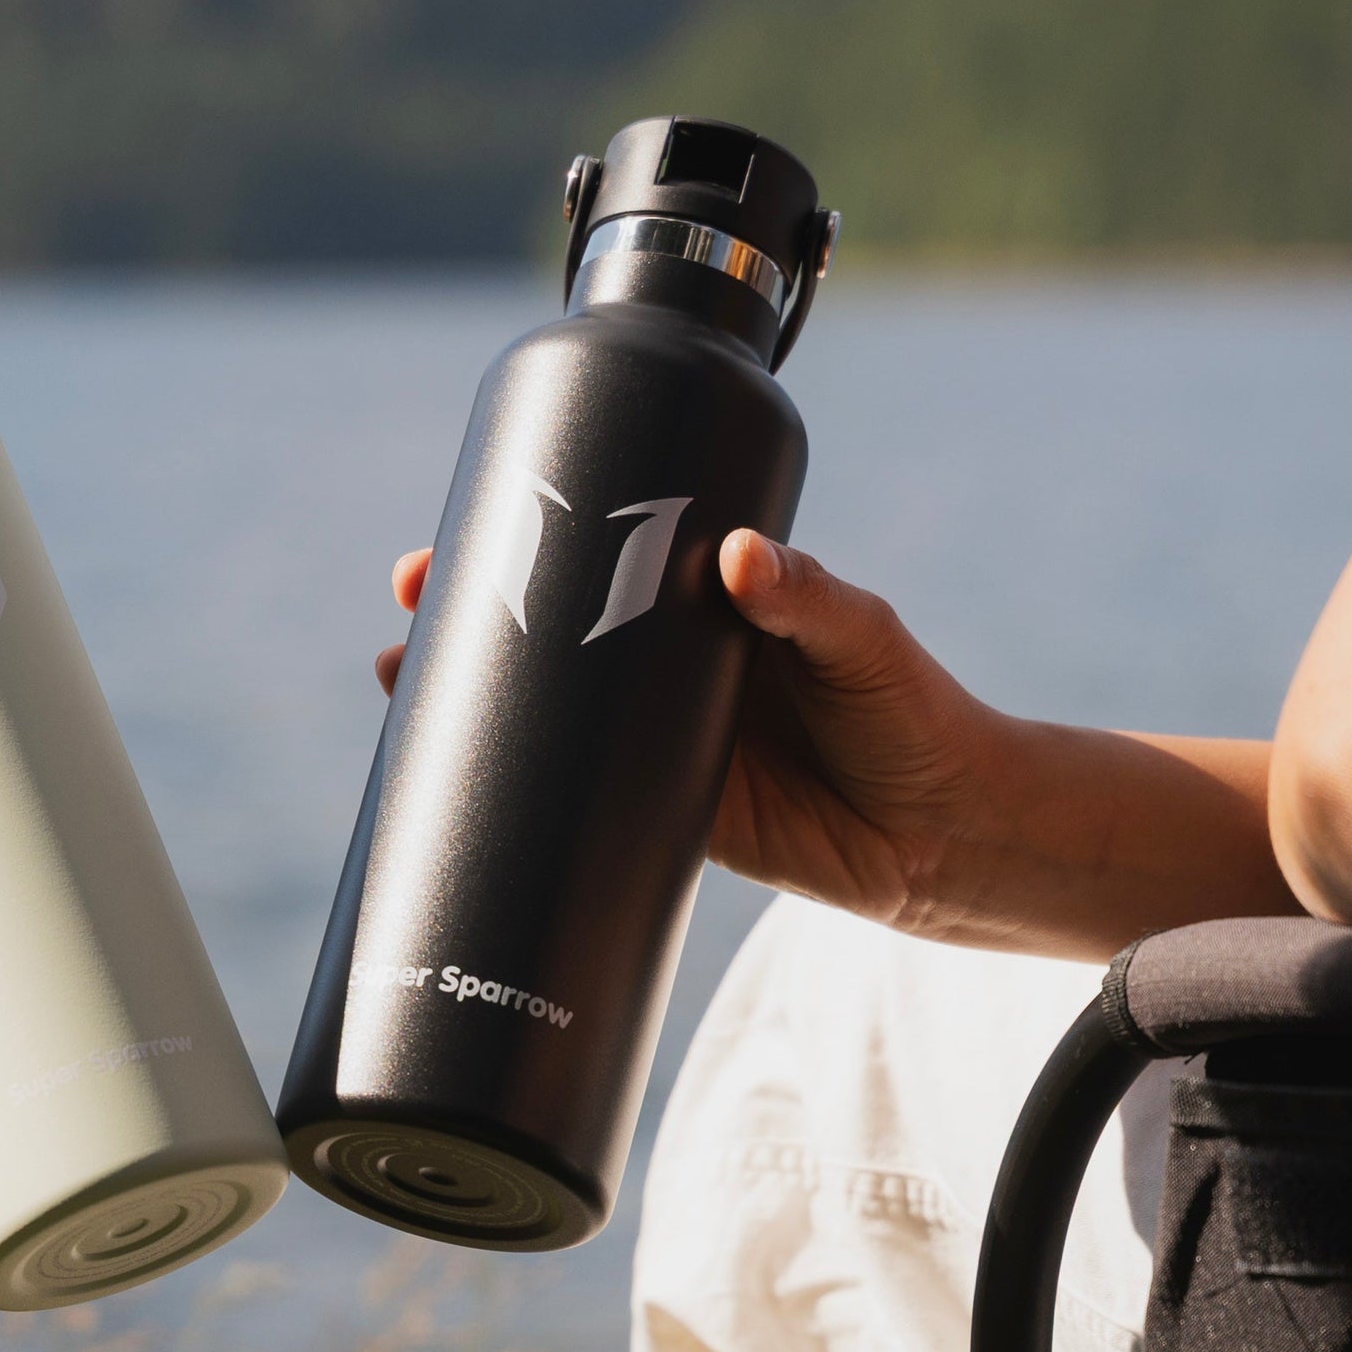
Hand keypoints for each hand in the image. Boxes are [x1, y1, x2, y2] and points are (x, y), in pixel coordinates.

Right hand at [375, 531, 1011, 931]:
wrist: (950, 838)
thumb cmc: (918, 716)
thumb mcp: (865, 638)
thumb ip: (808, 597)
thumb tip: (740, 557)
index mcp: (711, 604)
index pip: (612, 554)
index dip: (543, 533)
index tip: (482, 513)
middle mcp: (673, 667)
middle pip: (554, 625)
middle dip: (474, 605)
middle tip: (414, 587)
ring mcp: (660, 740)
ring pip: (548, 710)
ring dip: (473, 695)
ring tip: (401, 674)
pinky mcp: (664, 814)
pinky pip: (575, 798)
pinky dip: (517, 787)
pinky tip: (457, 776)